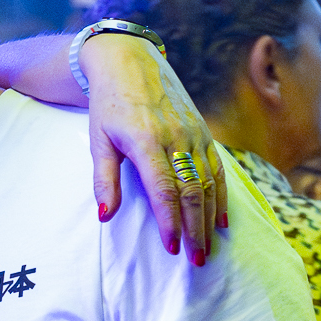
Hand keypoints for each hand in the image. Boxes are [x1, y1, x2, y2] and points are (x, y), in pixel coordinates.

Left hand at [79, 33, 224, 261]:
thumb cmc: (108, 104)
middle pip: (191, 191)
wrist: (129, 60)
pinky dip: (222, 195)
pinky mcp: (204, 131)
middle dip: (195, 229)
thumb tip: (105, 216)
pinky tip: (222, 219)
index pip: (163, 190)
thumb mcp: (98, 139)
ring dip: (209, 219)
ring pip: (208, 183)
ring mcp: (194, 134)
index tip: (171, 248)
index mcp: (147, 141)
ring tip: (208, 248)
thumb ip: (104, 179)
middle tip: (196, 260)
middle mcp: (176, 137)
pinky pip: (217, 169)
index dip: (170, 221)